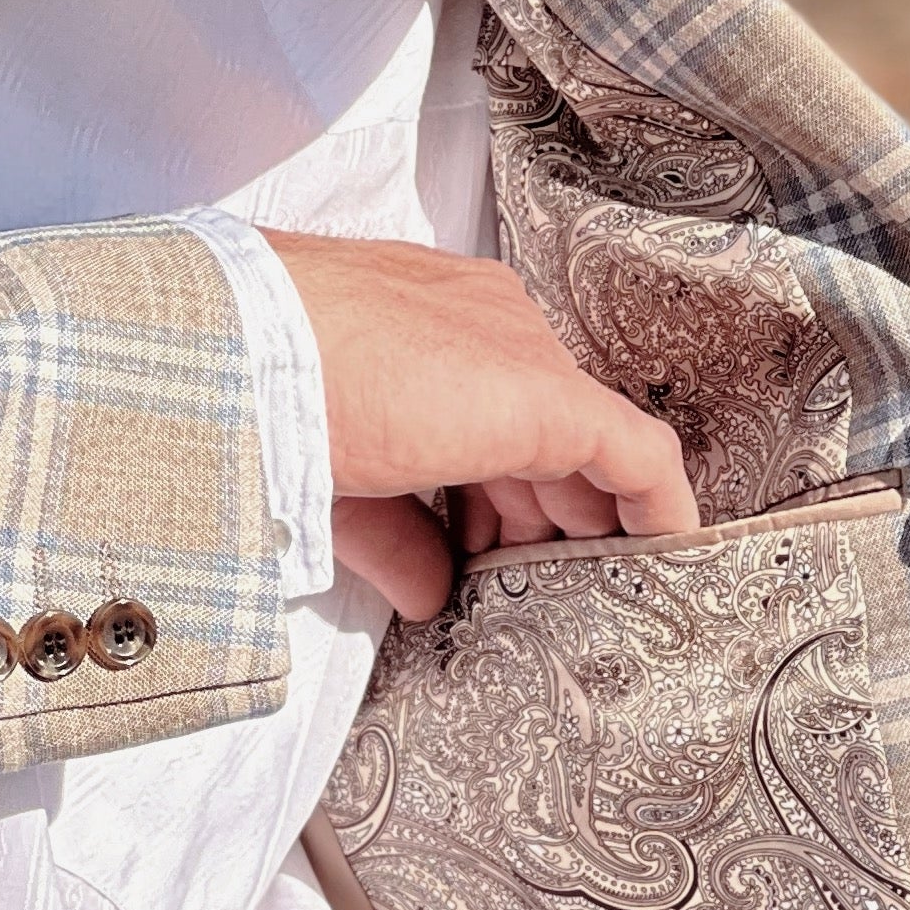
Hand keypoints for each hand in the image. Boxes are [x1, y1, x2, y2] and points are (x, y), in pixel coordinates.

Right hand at [263, 232, 694, 621]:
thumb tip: (431, 592)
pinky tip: (671, 550)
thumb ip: (393, 533)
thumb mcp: (333, 472)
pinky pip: (636, 455)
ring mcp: (520, 355)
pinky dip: (656, 504)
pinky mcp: (552, 401)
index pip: (482, 403)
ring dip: (592, 513)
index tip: (474, 545)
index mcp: (423, 317)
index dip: (487, 485)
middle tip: (531, 574)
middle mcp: (484, 322)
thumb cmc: (256, 392)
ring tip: (598, 576)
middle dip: (539, 506)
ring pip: (589, 440)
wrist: (238, 349)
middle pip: (539, 426)